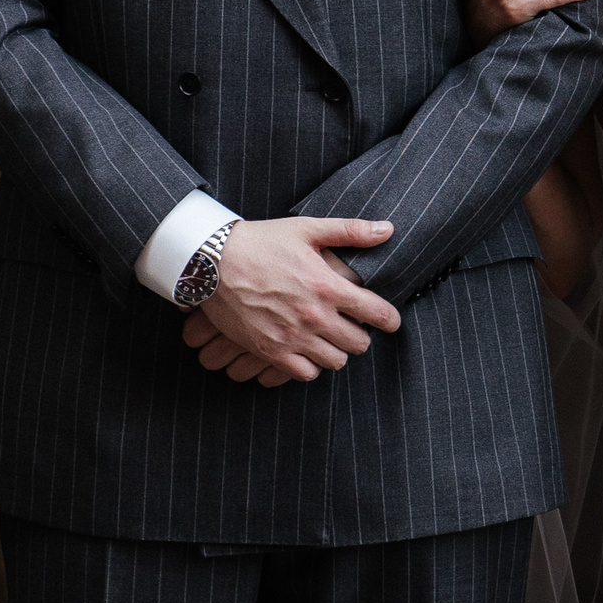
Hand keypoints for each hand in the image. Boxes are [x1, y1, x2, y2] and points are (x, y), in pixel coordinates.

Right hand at [179, 215, 399, 386]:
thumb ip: (351, 231)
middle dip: (360, 335)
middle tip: (352, 325)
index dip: (390, 320)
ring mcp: (292, 336)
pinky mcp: (270, 350)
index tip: (390, 321)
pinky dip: (310, 365)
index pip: (377, 314)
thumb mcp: (307, 229)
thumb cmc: (261, 241)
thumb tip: (389, 229)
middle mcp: (314, 316)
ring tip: (329, 338)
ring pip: (336, 362)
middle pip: (360, 343)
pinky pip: (305, 373)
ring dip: (337, 351)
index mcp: (328, 286)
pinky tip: (306, 350)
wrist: (212, 262)